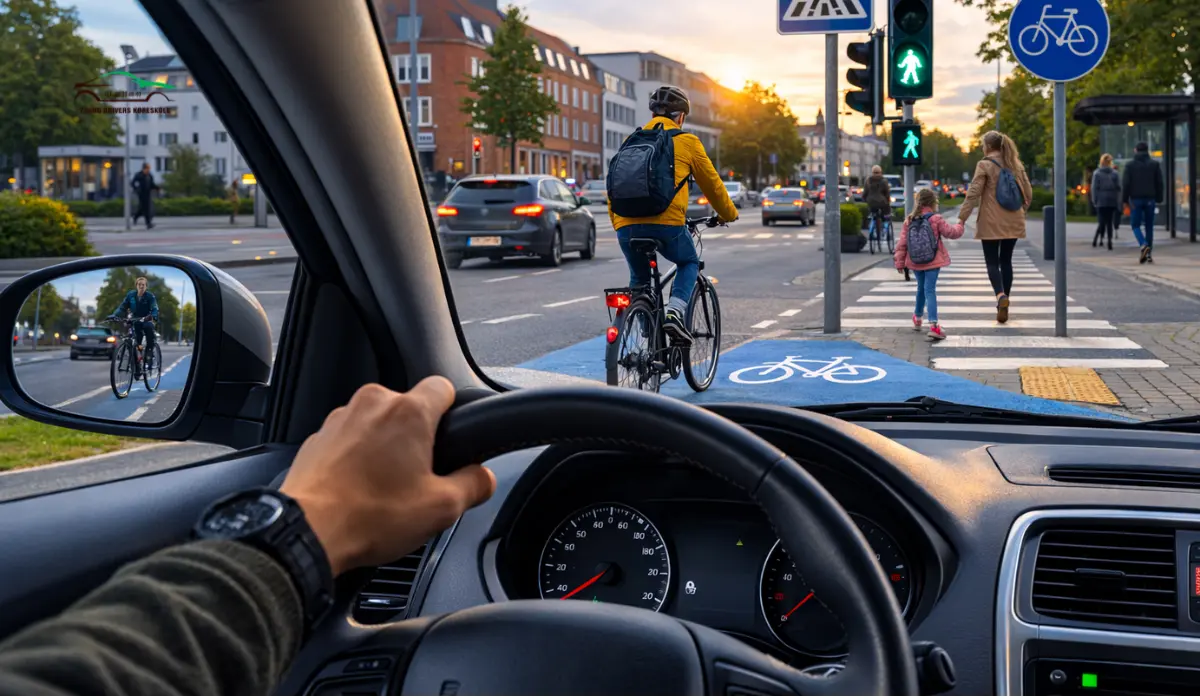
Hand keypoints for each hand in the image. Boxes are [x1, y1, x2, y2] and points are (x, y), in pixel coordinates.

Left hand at [281, 377, 495, 575]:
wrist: (307, 532)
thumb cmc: (371, 516)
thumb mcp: (442, 508)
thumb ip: (474, 484)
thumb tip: (482, 476)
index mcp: (409, 413)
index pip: (443, 387)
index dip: (453, 412)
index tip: (451, 437)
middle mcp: (373, 404)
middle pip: (409, 408)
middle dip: (417, 437)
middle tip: (418, 476)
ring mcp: (340, 418)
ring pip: (377, 423)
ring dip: (384, 446)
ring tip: (384, 488)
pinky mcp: (317, 438)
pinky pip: (348, 439)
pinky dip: (356, 457)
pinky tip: (358, 490)